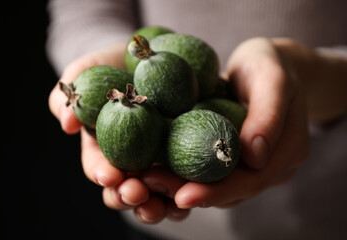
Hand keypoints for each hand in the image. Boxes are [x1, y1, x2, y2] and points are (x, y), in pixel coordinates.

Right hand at [48, 42, 189, 222]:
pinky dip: (190, 188)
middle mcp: (132, 159)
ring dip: (159, 203)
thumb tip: (67, 123)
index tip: (108, 175)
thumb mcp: (85, 71)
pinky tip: (195, 190)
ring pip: (158, 192)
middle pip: (127, 188)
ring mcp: (160, 160)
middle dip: (128, 196)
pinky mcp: (188, 153)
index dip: (102, 174)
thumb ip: (68, 93)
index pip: (100, 168)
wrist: (152, 53)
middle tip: (136, 194)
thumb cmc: (112, 63)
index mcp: (105, 147)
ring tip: (163, 204)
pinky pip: (189, 178)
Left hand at [140, 37, 310, 210]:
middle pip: (230, 190)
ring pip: (217, 185)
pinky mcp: (232, 156)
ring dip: (182, 186)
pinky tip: (159, 166)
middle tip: (152, 187)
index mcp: (288, 152)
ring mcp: (251, 164)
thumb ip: (268, 115)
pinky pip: (210, 169)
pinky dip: (185, 171)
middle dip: (190, 193)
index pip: (252, 180)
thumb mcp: (273, 79)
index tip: (183, 197)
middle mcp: (270, 166)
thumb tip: (254, 156)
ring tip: (148, 181)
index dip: (217, 191)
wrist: (265, 64)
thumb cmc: (270, 65)